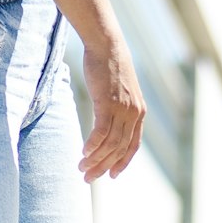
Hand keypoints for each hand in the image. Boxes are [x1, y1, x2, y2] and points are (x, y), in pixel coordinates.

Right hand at [77, 37, 145, 182]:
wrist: (106, 44)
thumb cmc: (109, 65)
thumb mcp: (121, 90)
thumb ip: (119, 107)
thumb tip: (108, 119)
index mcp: (139, 112)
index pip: (133, 146)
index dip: (122, 162)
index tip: (112, 175)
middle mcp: (134, 113)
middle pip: (119, 149)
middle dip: (104, 167)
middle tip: (89, 178)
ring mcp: (122, 108)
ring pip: (110, 144)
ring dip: (95, 160)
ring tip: (82, 168)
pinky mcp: (108, 103)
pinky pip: (101, 132)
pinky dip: (92, 145)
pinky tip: (84, 153)